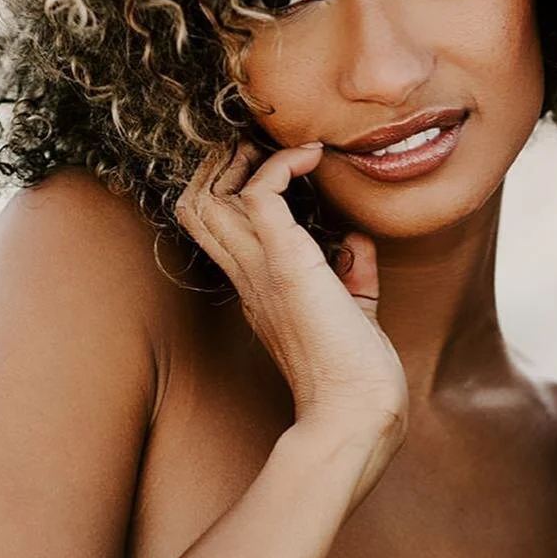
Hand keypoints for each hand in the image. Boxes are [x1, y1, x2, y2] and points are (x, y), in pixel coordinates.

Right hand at [178, 140, 407, 451]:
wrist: (355, 412)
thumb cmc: (357, 376)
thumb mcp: (354, 313)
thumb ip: (355, 278)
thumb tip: (359, 244)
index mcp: (259, 291)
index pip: (221, 229)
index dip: (234, 189)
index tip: (278, 165)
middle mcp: (249, 278)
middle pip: (197, 207)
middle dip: (221, 166)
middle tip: (264, 145)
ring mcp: (261, 270)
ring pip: (209, 198)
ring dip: (240, 161)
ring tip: (281, 145)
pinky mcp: (285, 263)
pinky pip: (262, 194)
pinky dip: (281, 166)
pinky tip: (312, 157)